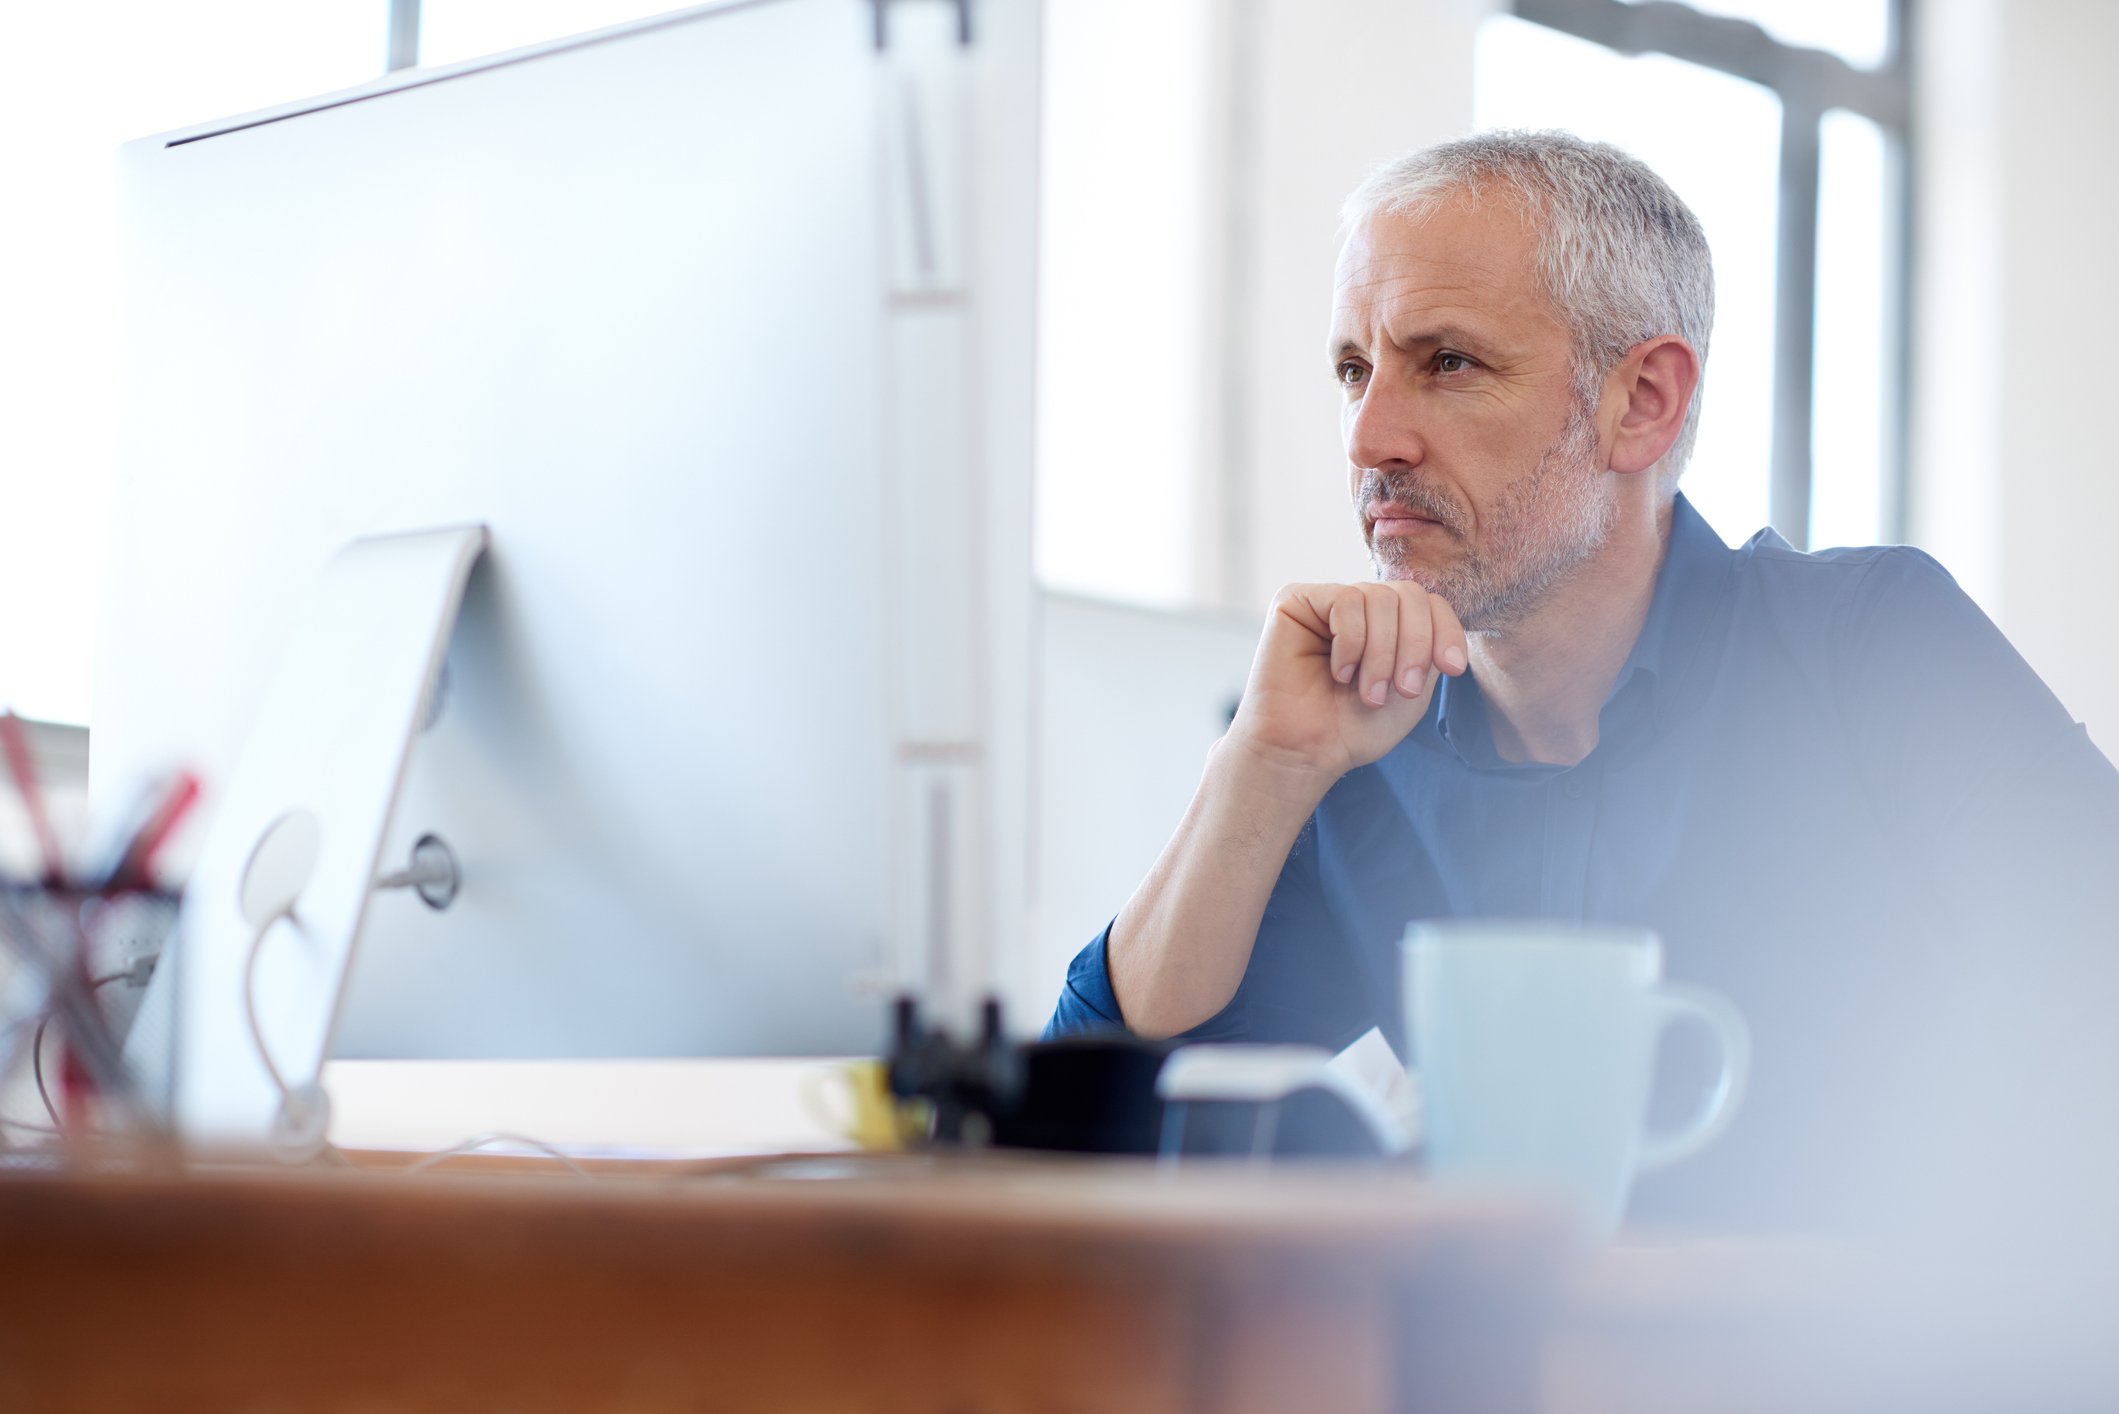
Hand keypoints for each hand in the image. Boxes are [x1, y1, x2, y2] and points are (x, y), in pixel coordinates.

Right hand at [1225, 581, 1467, 790]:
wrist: (1306, 752)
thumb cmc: (1354, 728)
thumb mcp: (1413, 689)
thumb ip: (1429, 647)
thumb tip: (1439, 609)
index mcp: (1389, 624)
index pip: (1431, 603)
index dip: (1447, 631)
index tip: (1452, 669)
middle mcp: (1360, 606)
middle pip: (1410, 594)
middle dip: (1414, 646)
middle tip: (1401, 690)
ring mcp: (1328, 601)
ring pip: (1379, 597)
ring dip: (1381, 653)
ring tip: (1367, 693)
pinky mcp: (1296, 600)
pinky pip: (1346, 600)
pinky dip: (1351, 642)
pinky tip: (1338, 671)